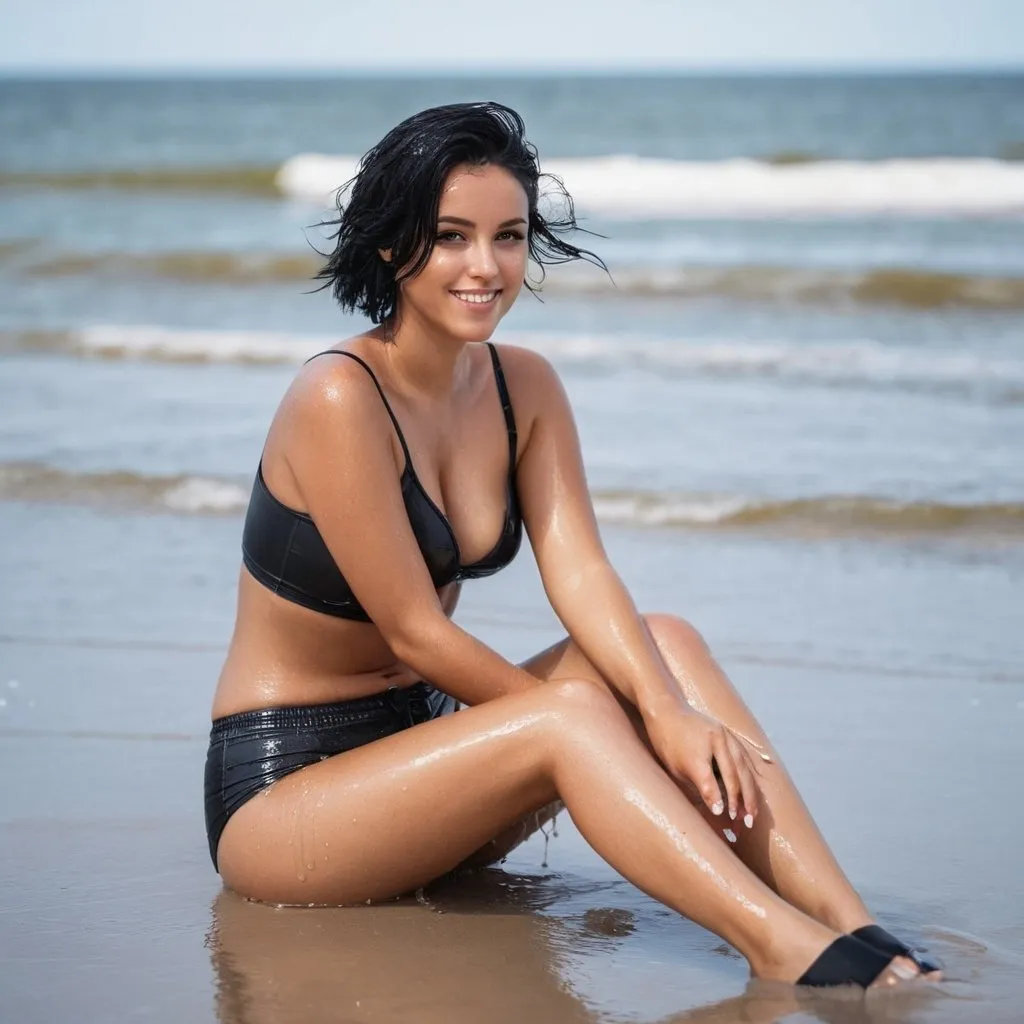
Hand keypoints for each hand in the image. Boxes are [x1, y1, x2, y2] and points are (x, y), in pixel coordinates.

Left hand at [641, 696, 760, 825]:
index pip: (708, 779)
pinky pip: (743, 760)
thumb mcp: (675, 767)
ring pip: (743, 768)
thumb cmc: (667, 742)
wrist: (667, 710)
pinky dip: (748, 779)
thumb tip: (717, 809)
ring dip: (750, 793)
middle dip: (741, 801)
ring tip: (752, 814)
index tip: (723, 815)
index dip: (716, 798)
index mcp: (696, 749)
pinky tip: (751, 794)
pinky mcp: (730, 736)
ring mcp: (725, 736)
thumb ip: (697, 785)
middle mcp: (715, 740)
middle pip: (734, 774)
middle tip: (745, 823)